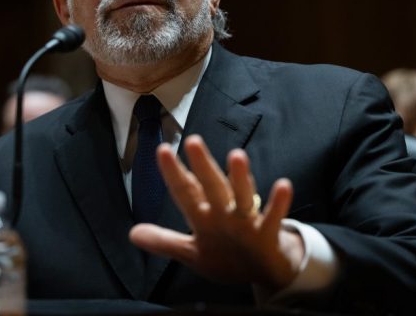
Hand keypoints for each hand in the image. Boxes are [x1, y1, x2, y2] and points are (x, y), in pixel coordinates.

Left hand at [129, 134, 304, 292]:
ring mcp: (247, 221)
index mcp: (204, 216)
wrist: (265, 273)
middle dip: (203, 166)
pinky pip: (273, 217)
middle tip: (192, 141)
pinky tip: (283, 185)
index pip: (186, 191)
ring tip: (237, 155)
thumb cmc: (228, 256)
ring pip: (243, 196)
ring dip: (240, 177)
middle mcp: (224, 212)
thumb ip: (165, 242)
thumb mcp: (193, 252)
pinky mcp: (268, 233)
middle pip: (212, 186)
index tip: (161, 151)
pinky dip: (278, 203)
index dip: (174, 174)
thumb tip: (132, 234)